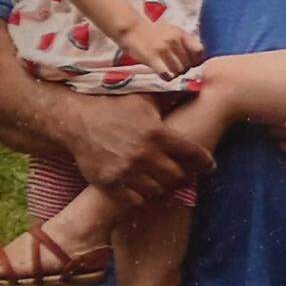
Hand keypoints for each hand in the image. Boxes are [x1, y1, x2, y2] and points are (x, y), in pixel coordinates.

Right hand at [59, 91, 213, 201]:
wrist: (76, 120)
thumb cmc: (113, 106)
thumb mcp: (143, 98)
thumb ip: (168, 96)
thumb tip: (195, 84)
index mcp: (157, 133)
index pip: (192, 154)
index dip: (204, 162)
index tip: (209, 165)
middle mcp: (144, 154)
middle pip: (177, 176)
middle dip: (181, 175)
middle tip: (181, 173)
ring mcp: (126, 171)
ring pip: (157, 190)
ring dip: (160, 186)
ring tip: (160, 180)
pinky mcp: (110, 183)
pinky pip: (135, 200)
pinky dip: (140, 196)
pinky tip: (140, 187)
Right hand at [118, 17, 204, 79]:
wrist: (132, 29)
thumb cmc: (154, 33)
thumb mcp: (172, 32)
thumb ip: (186, 42)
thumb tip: (200, 59)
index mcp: (181, 34)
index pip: (199, 52)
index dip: (196, 61)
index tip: (190, 63)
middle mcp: (173, 40)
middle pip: (188, 64)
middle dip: (183, 70)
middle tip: (175, 69)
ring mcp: (162, 49)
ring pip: (179, 71)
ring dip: (175, 74)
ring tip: (168, 71)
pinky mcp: (151, 57)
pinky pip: (167, 74)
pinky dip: (167, 77)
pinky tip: (163, 74)